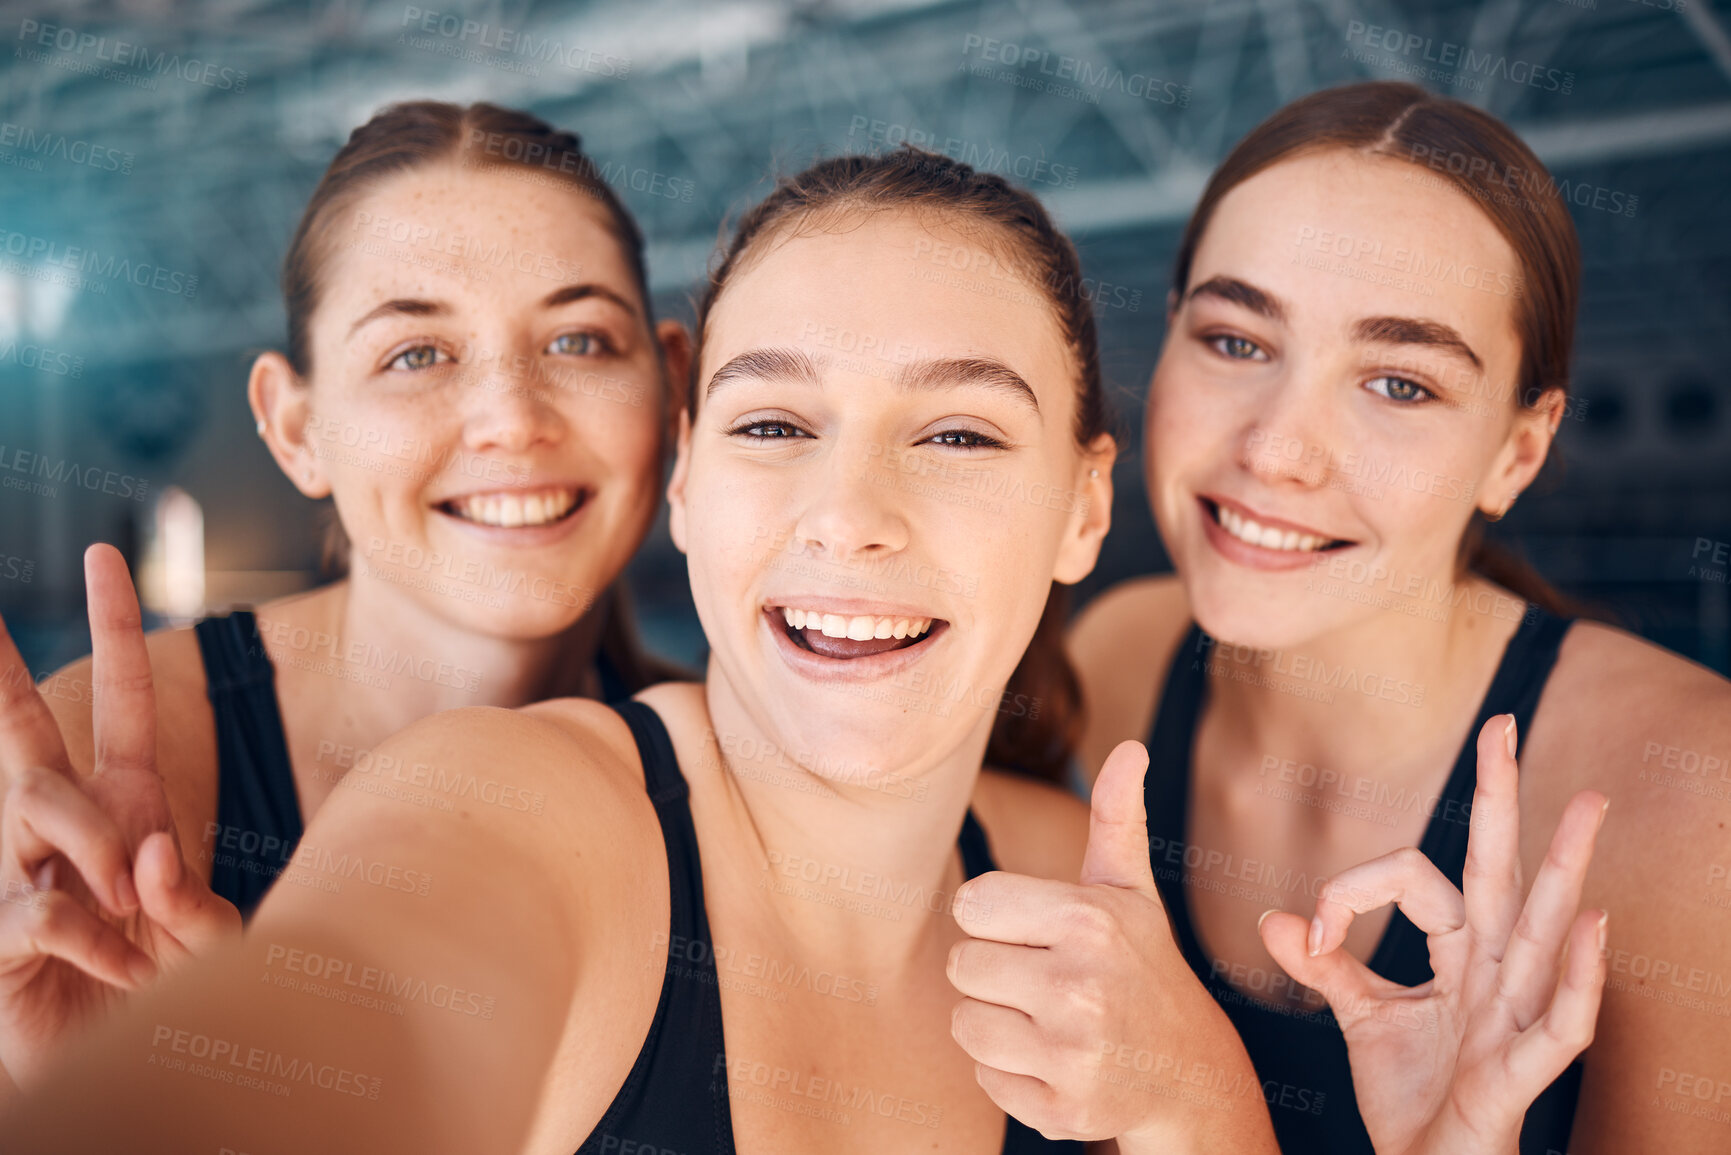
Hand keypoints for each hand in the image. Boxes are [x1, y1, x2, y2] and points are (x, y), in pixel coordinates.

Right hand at [0, 544, 239, 1087]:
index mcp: (126, 805)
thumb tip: (147, 853)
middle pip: (30, 734)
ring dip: (98, 850)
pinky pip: (46, 906)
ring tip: (133, 911)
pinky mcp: (3, 935)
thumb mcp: (203, 938)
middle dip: (6, 670)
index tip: (108, 557)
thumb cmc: (168, 991)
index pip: (120, 701)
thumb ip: (188, 899)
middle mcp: (67, 827)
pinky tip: (120, 968)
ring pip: (41, 804)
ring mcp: (22, 873)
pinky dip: (97, 939)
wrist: (122, 1063)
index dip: (114, 629)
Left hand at [946, 741, 1274, 1150]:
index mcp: (1088, 920)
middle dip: (994, 972)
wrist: (1190, 1073)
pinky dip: (1010, 1073)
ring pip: (964, 1023)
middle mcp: (1081, 986)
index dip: (996, 920)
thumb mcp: (1130, 892)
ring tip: (1048, 1021)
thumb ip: (1117, 818)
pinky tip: (1056, 1063)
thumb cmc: (1143, 967)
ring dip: (996, 1023)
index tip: (1037, 933)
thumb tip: (1131, 748)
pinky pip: (984, 1076)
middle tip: (1046, 981)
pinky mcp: (1064, 1109)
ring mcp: (1074, 1053)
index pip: (971, 905)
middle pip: (963, 966)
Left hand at [1260, 714, 1606, 1154]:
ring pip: (1544, 931)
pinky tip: (1592, 926)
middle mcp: (1493, 972)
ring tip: (1586, 802)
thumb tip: (1275, 917)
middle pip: (1502, 873)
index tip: (1313, 929)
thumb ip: (1327, 968)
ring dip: (1566, 867)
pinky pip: (1561, 1024)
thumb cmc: (1412, 1095)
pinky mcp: (1518, 1072)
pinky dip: (1579, 978)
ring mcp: (1512, 1018)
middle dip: (1502, 801)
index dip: (1352, 893)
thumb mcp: (1362, 1020)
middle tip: (1503, 723)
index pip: (1413, 880)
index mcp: (1458, 955)